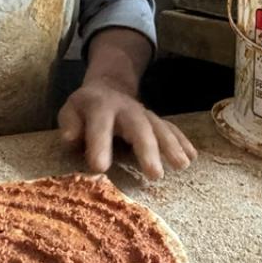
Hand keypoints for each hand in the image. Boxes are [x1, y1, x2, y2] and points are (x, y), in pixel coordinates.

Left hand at [58, 80, 196, 179]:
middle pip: (138, 126)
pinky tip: (192, 157)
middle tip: (155, 174)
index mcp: (100, 107)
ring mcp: (144, 113)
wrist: (107, 88)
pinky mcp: (155, 120)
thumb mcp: (70, 111)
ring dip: (172, 146)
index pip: (100, 125)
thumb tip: (70, 138)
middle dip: (147, 149)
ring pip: (160, 127)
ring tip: (182, 165)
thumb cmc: (85, 109)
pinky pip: (171, 129)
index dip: (99, 145)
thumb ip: (69, 123)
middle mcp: (126, 109)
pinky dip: (183, 141)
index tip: (100, 168)